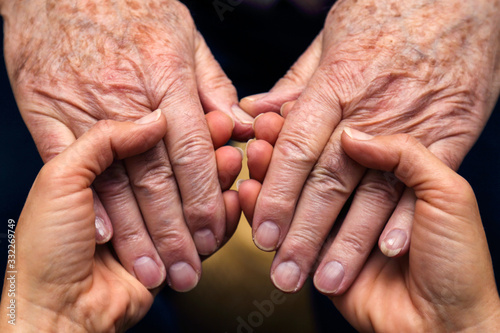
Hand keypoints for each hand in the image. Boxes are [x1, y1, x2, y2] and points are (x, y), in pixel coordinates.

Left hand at [0, 112, 235, 331]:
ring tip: (234, 163)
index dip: (181, 128)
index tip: (208, 117)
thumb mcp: (60, 180)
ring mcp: (154, 221)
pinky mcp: (172, 249)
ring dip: (218, 180)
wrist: (56, 312)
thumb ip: (104, 141)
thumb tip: (154, 120)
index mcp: (101, 169)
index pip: (150, 140)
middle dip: (205, 154)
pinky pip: (204, 229)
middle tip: (228, 139)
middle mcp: (130, 191)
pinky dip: (222, 215)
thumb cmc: (46, 249)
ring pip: (194, 194)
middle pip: (178, 166)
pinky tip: (234, 198)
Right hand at [1, 0, 249, 290]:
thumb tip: (239, 127)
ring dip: (136, 233)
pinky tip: (105, 236)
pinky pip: (67, 162)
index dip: (205, 198)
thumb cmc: (129, 7)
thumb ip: (214, 85)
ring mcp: (83, 106)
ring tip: (153, 269)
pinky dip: (89, 201)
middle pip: (157, 177)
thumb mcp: (184, 35)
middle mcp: (127, 97)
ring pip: (115, 181)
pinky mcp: (46, 111)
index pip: (192, 152)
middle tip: (188, 270)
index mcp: (167, 77)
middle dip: (175, 231)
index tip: (214, 233)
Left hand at [239, 0, 499, 293]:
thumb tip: (257, 114)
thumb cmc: (388, 12)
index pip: (297, 149)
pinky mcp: (452, 131)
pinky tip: (387, 251)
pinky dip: (406, 216)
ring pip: (374, 191)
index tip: (262, 233)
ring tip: (327, 279)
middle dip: (305, 233)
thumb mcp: (331, 39)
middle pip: (329, 180)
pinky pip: (425, 180)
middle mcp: (372, 108)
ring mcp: (414, 122)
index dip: (277, 195)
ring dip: (350, 241)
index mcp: (336, 83)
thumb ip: (295, 84)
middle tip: (285, 275)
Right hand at [241, 128, 499, 330]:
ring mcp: (341, 225)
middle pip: (315, 167)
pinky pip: (288, 230)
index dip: (315, 128)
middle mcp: (363, 195)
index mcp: (394, 173)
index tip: (280, 115)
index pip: (344, 142)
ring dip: (270, 179)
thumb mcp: (449, 195)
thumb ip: (404, 155)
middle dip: (283, 151)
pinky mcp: (323, 254)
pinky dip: (263, 213)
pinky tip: (247, 195)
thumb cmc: (460, 261)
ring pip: (298, 196)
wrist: (450, 326)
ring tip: (249, 160)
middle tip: (256, 136)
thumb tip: (352, 136)